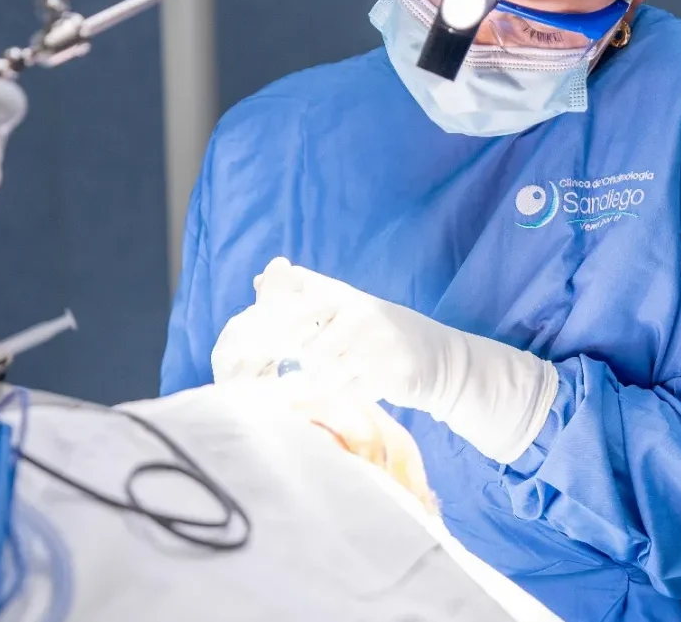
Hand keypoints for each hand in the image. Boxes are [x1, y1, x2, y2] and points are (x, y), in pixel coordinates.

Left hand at [211, 257, 558, 463]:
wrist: (440, 359)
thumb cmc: (383, 334)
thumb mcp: (349, 306)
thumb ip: (308, 292)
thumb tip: (261, 278)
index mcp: (346, 294)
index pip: (296, 293)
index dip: (265, 311)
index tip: (240, 335)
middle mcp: (358, 312)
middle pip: (299, 331)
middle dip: (272, 352)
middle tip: (249, 370)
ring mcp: (373, 343)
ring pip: (318, 365)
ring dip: (298, 381)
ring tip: (282, 390)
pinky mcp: (385, 372)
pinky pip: (342, 389)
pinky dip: (324, 398)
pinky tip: (315, 401)